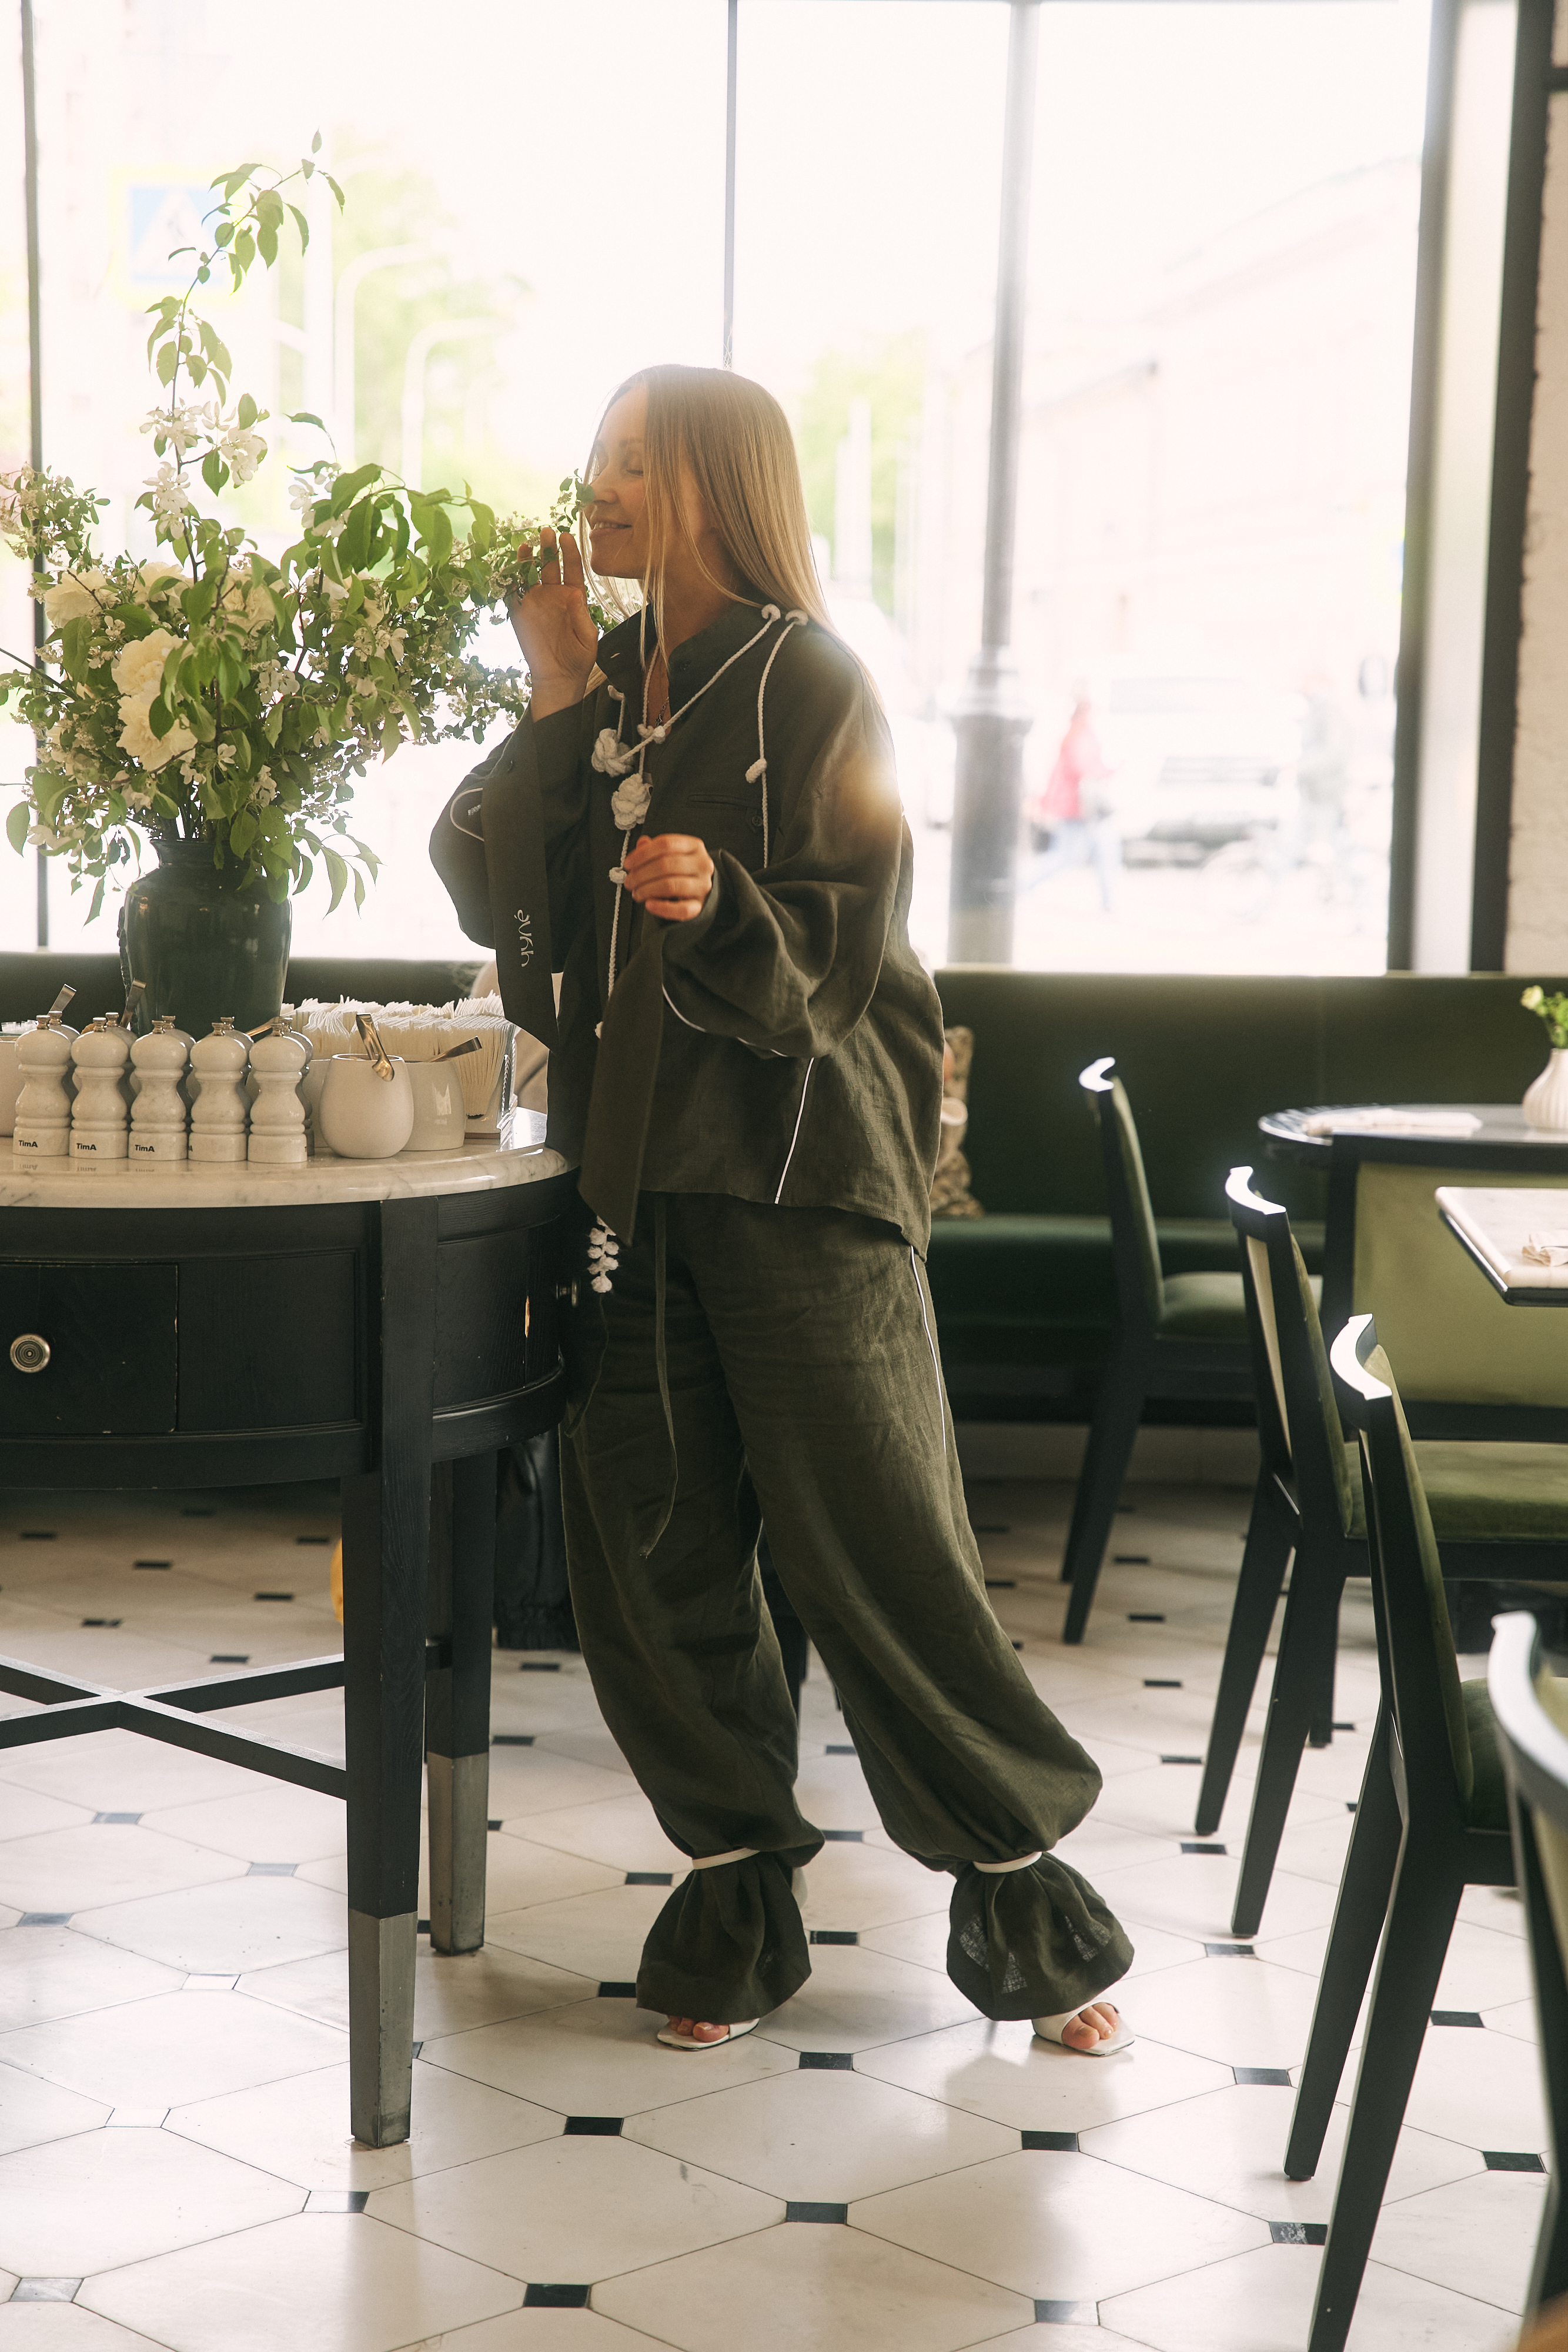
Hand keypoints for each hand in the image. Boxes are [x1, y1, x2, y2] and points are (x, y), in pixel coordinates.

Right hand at [510, 528, 597, 716]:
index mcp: (573, 597)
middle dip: (548, 548)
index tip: (566, 536)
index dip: (570, 552)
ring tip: (526, 544)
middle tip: (546, 531)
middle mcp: (554, 596)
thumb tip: (573, 593)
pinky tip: (510, 568)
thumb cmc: (579, 658)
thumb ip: (581, 614)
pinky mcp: (520, 614)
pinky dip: (511, 581)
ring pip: (530, 576)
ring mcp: (536, 604)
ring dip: (528, 560)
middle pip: (550, 566)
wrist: (560, 679)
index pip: (572, 568)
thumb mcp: (588, 636)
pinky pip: (513, 594)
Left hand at [624, 833, 713, 921]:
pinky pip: (680, 909)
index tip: (628, 864)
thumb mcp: (672, 854)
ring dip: (647, 890)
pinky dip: (661, 908)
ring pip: (670, 885)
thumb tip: (642, 843)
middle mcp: (701, 864)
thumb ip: (655, 849)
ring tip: (637, 893)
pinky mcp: (699, 905)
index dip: (642, 854)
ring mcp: (702, 885)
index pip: (666, 844)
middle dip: (641, 874)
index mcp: (694, 846)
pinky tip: (649, 904)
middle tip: (629, 881)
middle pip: (666, 864)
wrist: (701, 889)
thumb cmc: (684, 871)